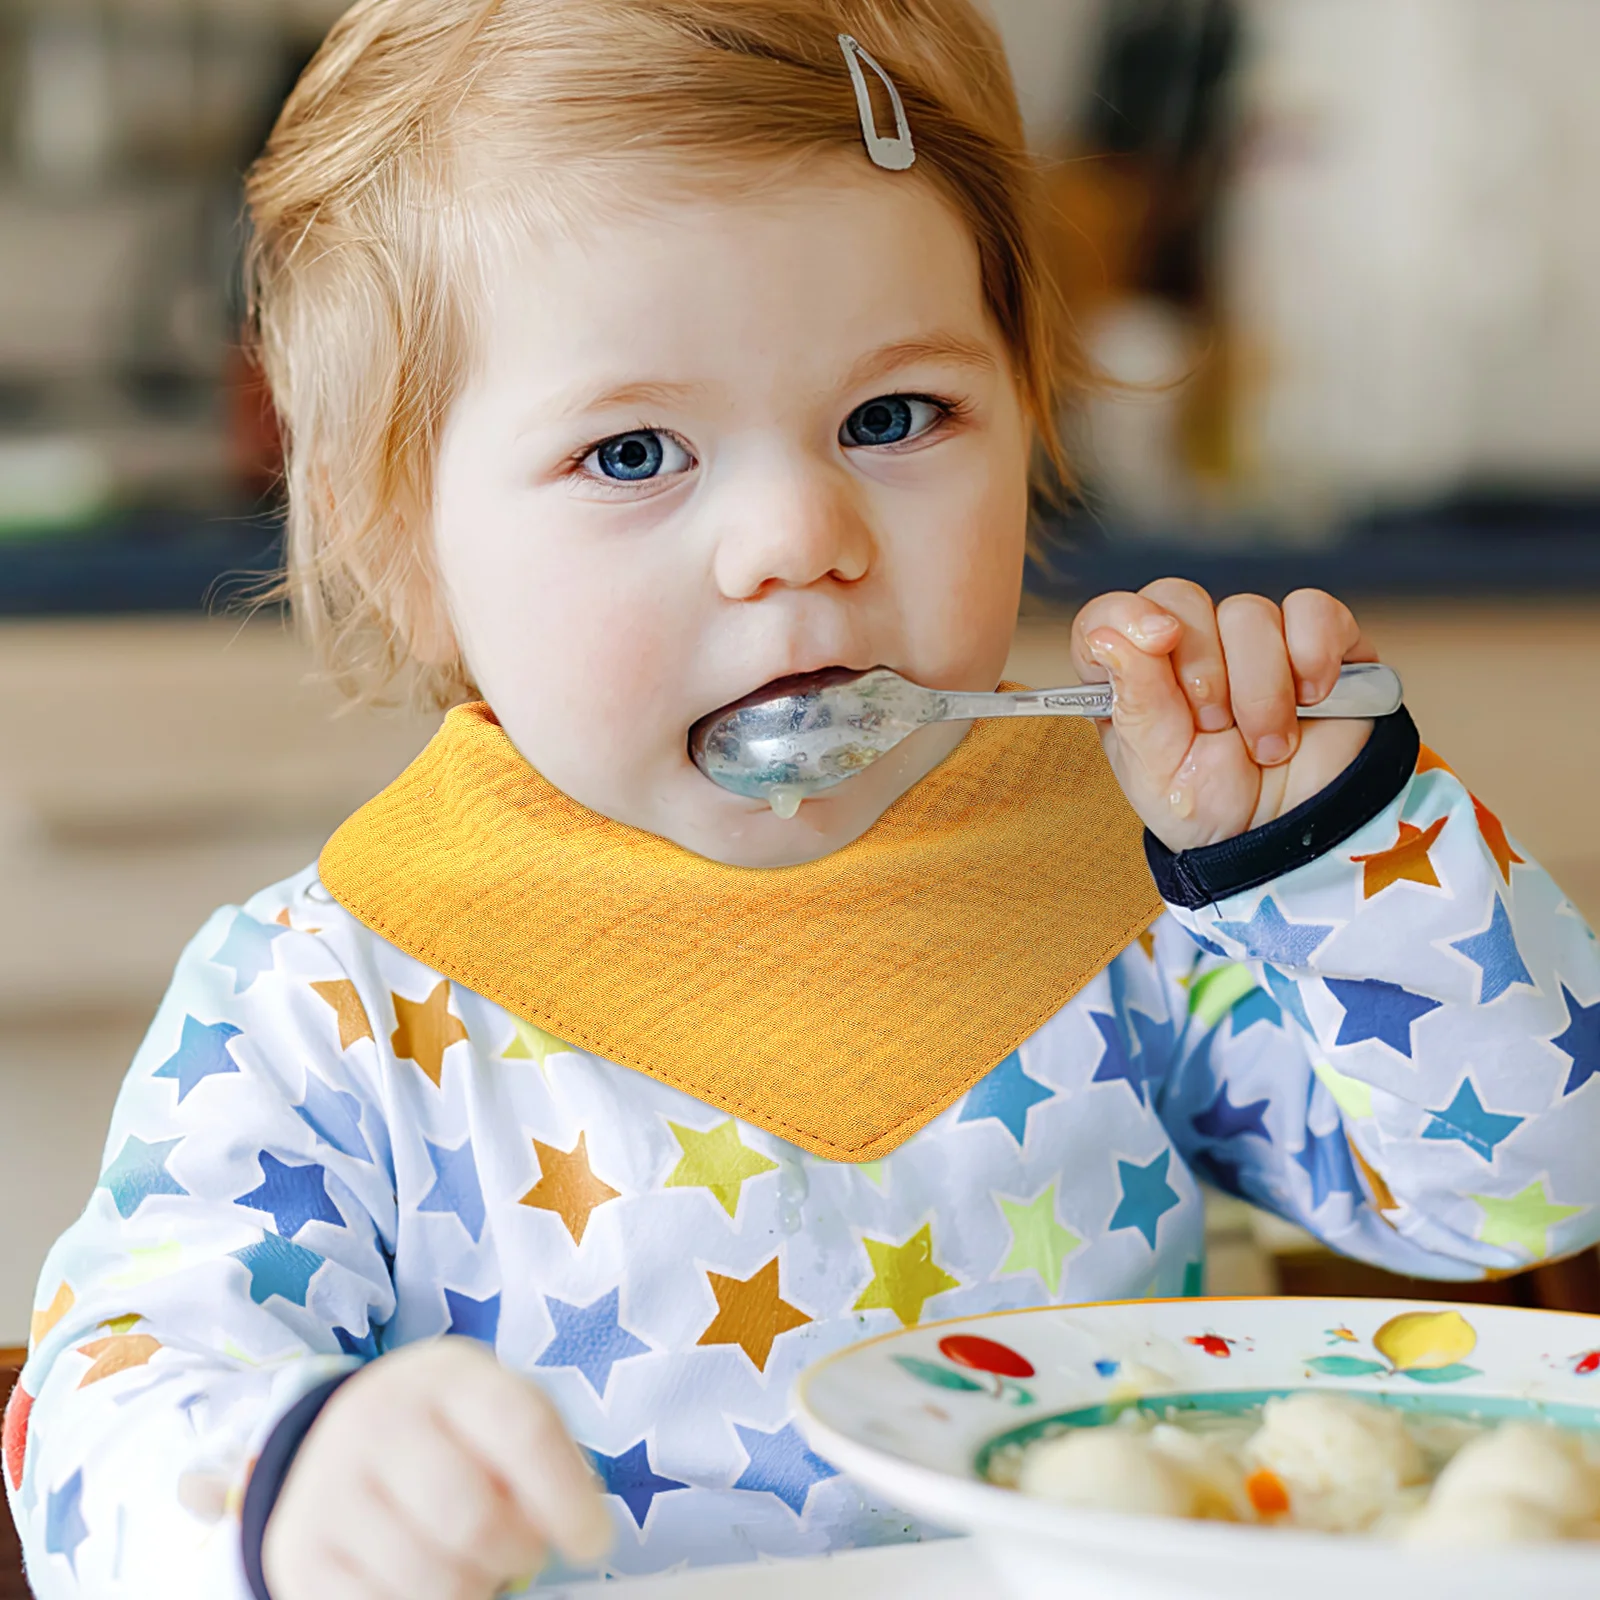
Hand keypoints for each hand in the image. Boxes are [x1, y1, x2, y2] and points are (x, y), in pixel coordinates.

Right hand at [263, 1339, 611, 1599]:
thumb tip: (580, 1532)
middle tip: (523, 1554)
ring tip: (476, 1568)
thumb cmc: (449, 1431)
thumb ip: (544, 1457)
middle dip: (517, 1554)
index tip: (593, 1541)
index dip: (568, 1497)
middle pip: (474, 1519)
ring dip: (474, 1591)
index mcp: (448, 1376)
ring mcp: (330, 1487)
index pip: (523, 1431)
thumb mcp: (497, 1412)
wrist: (338, 1434)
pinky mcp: (300, 1552)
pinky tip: (424, 1582)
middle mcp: (380, 1420)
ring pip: (431, 1581)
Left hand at [1070, 581, 1378, 852]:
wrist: (1290, 839)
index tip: (1157, 641)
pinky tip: (1312, 700)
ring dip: (1262, 689)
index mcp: (1136, 677)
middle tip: (1216, 728)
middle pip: (1181, 599)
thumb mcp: (1159, 771)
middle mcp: (1191, 648)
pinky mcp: (1318, 640)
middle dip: (1202, 672)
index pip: (1109, 616)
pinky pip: (1313, 611)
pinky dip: (1314, 656)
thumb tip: (1107, 637)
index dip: (1125, 617)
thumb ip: (1135, 700)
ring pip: (1248, 613)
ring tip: (1267, 743)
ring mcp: (1254, 640)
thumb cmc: (1213, 808)